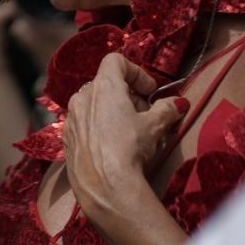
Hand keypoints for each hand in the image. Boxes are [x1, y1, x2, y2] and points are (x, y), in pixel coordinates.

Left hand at [62, 54, 186, 229]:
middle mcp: (82, 97)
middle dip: (128, 94)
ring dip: (112, 110)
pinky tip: (112, 145)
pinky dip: (98, 126)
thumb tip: (178, 103)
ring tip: (130, 130)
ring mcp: (70, 118)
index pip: (116, 61)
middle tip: (145, 113)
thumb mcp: (156, 126)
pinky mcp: (66, 138)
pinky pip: (83, 123)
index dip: (136, 72)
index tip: (150, 91)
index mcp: (103, 86)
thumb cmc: (130, 147)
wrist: (104, 184)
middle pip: (105, 83)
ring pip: (92, 103)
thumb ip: (167, 109)